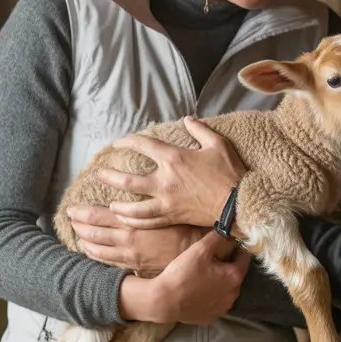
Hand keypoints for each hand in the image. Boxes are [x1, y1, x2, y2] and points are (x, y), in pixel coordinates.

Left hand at [68, 204, 206, 277]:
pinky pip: (107, 262)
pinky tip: (90, 252)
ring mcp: (127, 254)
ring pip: (96, 248)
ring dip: (84, 240)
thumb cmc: (183, 226)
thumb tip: (133, 199)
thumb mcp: (162, 210)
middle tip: (69, 219)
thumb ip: (145, 206)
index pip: (98, 215)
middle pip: (92, 231)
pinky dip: (95, 256)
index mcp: (131, 221)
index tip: (72, 208)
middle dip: (78, 224)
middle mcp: (125, 238)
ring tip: (76, 233)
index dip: (82, 212)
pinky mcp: (133, 266)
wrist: (194, 252)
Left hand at [99, 116, 245, 229]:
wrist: (239, 203)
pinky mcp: (173, 217)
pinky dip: (133, 220)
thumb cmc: (230, 173)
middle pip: (128, 180)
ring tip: (110, 204)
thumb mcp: (218, 144)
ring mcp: (167, 202)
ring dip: (118, 205)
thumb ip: (200, 130)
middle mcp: (165, 181)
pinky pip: (147, 221)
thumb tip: (187, 119)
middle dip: (111, 177)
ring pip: (133, 207)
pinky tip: (126, 220)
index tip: (119, 143)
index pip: (143, 145)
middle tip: (101, 175)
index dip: (127, 142)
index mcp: (174, 159)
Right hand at [118, 232, 250, 324]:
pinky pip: (215, 304)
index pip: (244, 259)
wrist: (164, 301)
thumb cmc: (183, 273)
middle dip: (228, 267)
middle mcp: (233, 296)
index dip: (237, 250)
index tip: (228, 247)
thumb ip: (217, 237)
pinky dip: (211, 298)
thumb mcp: (200, 249)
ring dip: (221, 284)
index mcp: (234, 277)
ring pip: (227, 291)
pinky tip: (199, 292)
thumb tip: (228, 229)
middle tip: (212, 261)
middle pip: (236, 276)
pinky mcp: (211, 318)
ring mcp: (222, 309)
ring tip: (205, 277)